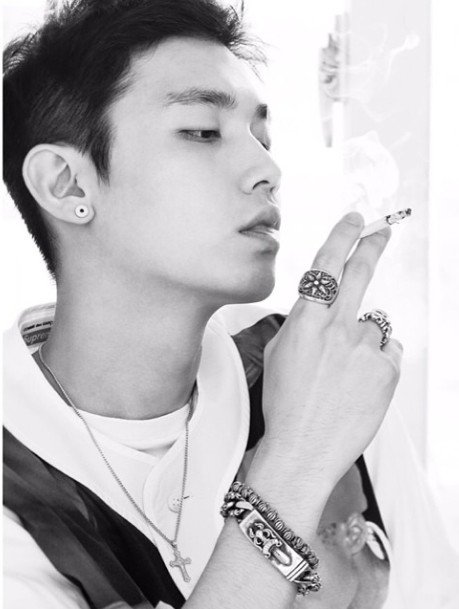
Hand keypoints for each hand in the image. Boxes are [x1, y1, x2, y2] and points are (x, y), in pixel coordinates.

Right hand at [257, 212, 402, 487]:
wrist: (302, 450)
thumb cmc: (285, 405)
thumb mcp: (281, 353)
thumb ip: (303, 322)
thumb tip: (323, 306)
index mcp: (306, 321)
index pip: (327, 265)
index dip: (343, 236)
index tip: (354, 220)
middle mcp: (337, 328)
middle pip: (360, 273)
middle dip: (372, 245)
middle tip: (382, 232)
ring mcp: (365, 349)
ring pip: (374, 324)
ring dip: (364, 339)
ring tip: (345, 373)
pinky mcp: (387, 371)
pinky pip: (388, 350)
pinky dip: (378, 360)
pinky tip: (360, 382)